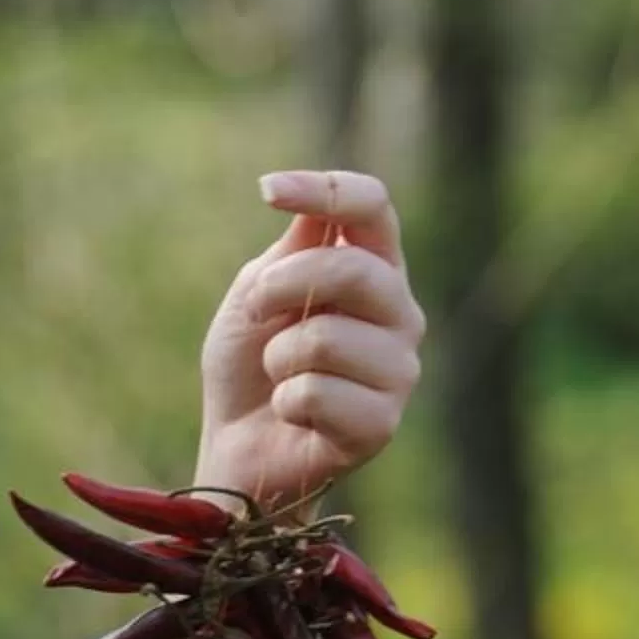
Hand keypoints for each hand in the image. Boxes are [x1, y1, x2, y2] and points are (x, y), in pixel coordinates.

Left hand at [192, 169, 423, 513]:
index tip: (268, 190)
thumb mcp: (256, 296)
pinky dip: (284, 402)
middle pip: (352, 269)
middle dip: (279, 287)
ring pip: (325, 338)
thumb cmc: (249, 367)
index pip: (373, 208)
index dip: (326, 190)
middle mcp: (400, 314)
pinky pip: (316, 393)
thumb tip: (315, 211)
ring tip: (281, 377)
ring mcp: (399, 369)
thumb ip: (291, 252)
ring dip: (277, 358)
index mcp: (373, 269)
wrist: (237, 449)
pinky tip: (293, 415)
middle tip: (255, 314)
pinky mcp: (382, 423)